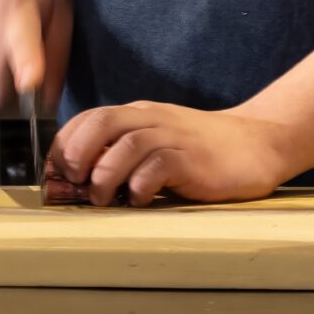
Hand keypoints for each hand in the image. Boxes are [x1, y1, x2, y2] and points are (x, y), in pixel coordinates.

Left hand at [51, 102, 297, 205]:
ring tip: (102, 198)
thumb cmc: (202, 150)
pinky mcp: (195, 159)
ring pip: (127, 144)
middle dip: (77, 154)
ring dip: (105, 174)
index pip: (89, 118)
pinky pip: (160, 165)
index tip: (54, 172)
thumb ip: (125, 154)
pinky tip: (140, 199)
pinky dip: (141, 184)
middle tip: (73, 183)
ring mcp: (175, 137)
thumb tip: (81, 180)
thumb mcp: (158, 143)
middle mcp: (152, 119)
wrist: (259, 142)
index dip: (65, 144)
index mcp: (138, 114)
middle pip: (101, 123)